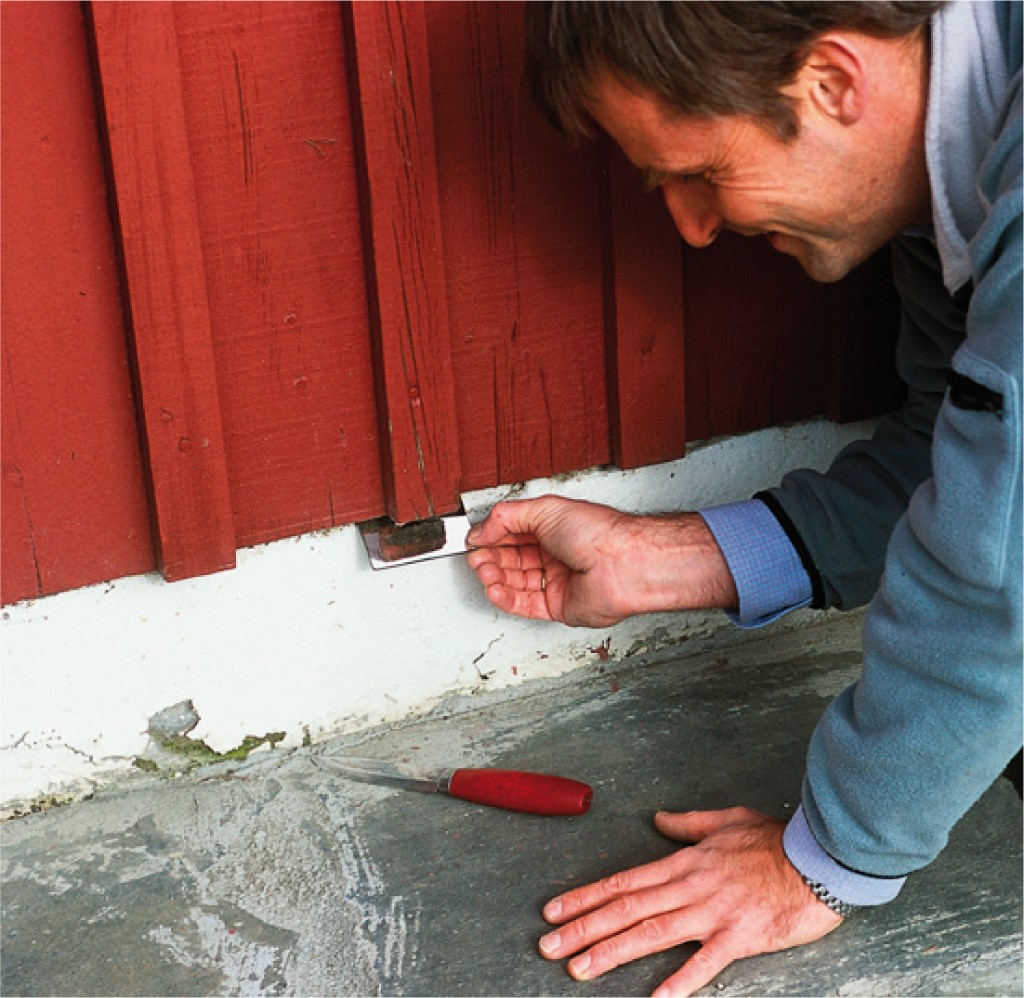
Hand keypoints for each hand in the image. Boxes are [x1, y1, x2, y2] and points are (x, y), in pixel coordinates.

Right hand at [466, 496, 736, 627]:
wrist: (623, 564)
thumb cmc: (599, 533)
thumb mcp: (545, 510)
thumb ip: (507, 517)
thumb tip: (481, 529)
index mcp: (553, 529)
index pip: (512, 533)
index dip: (491, 536)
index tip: (474, 538)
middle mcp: (554, 554)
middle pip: (510, 559)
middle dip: (490, 557)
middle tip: (476, 556)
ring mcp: (556, 581)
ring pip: (514, 583)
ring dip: (493, 577)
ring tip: (482, 571)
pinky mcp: (558, 606)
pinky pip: (524, 605)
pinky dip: (504, 598)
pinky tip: (493, 589)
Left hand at [538, 808, 842, 996]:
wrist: (818, 858)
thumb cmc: (774, 839)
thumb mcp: (725, 819)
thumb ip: (687, 824)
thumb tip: (658, 819)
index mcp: (684, 863)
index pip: (623, 882)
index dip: (586, 897)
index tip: (554, 910)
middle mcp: (689, 888)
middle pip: (627, 909)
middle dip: (583, 927)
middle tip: (548, 945)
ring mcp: (713, 914)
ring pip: (652, 933)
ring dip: (612, 951)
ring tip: (579, 968)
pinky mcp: (740, 938)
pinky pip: (706, 963)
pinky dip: (680, 980)